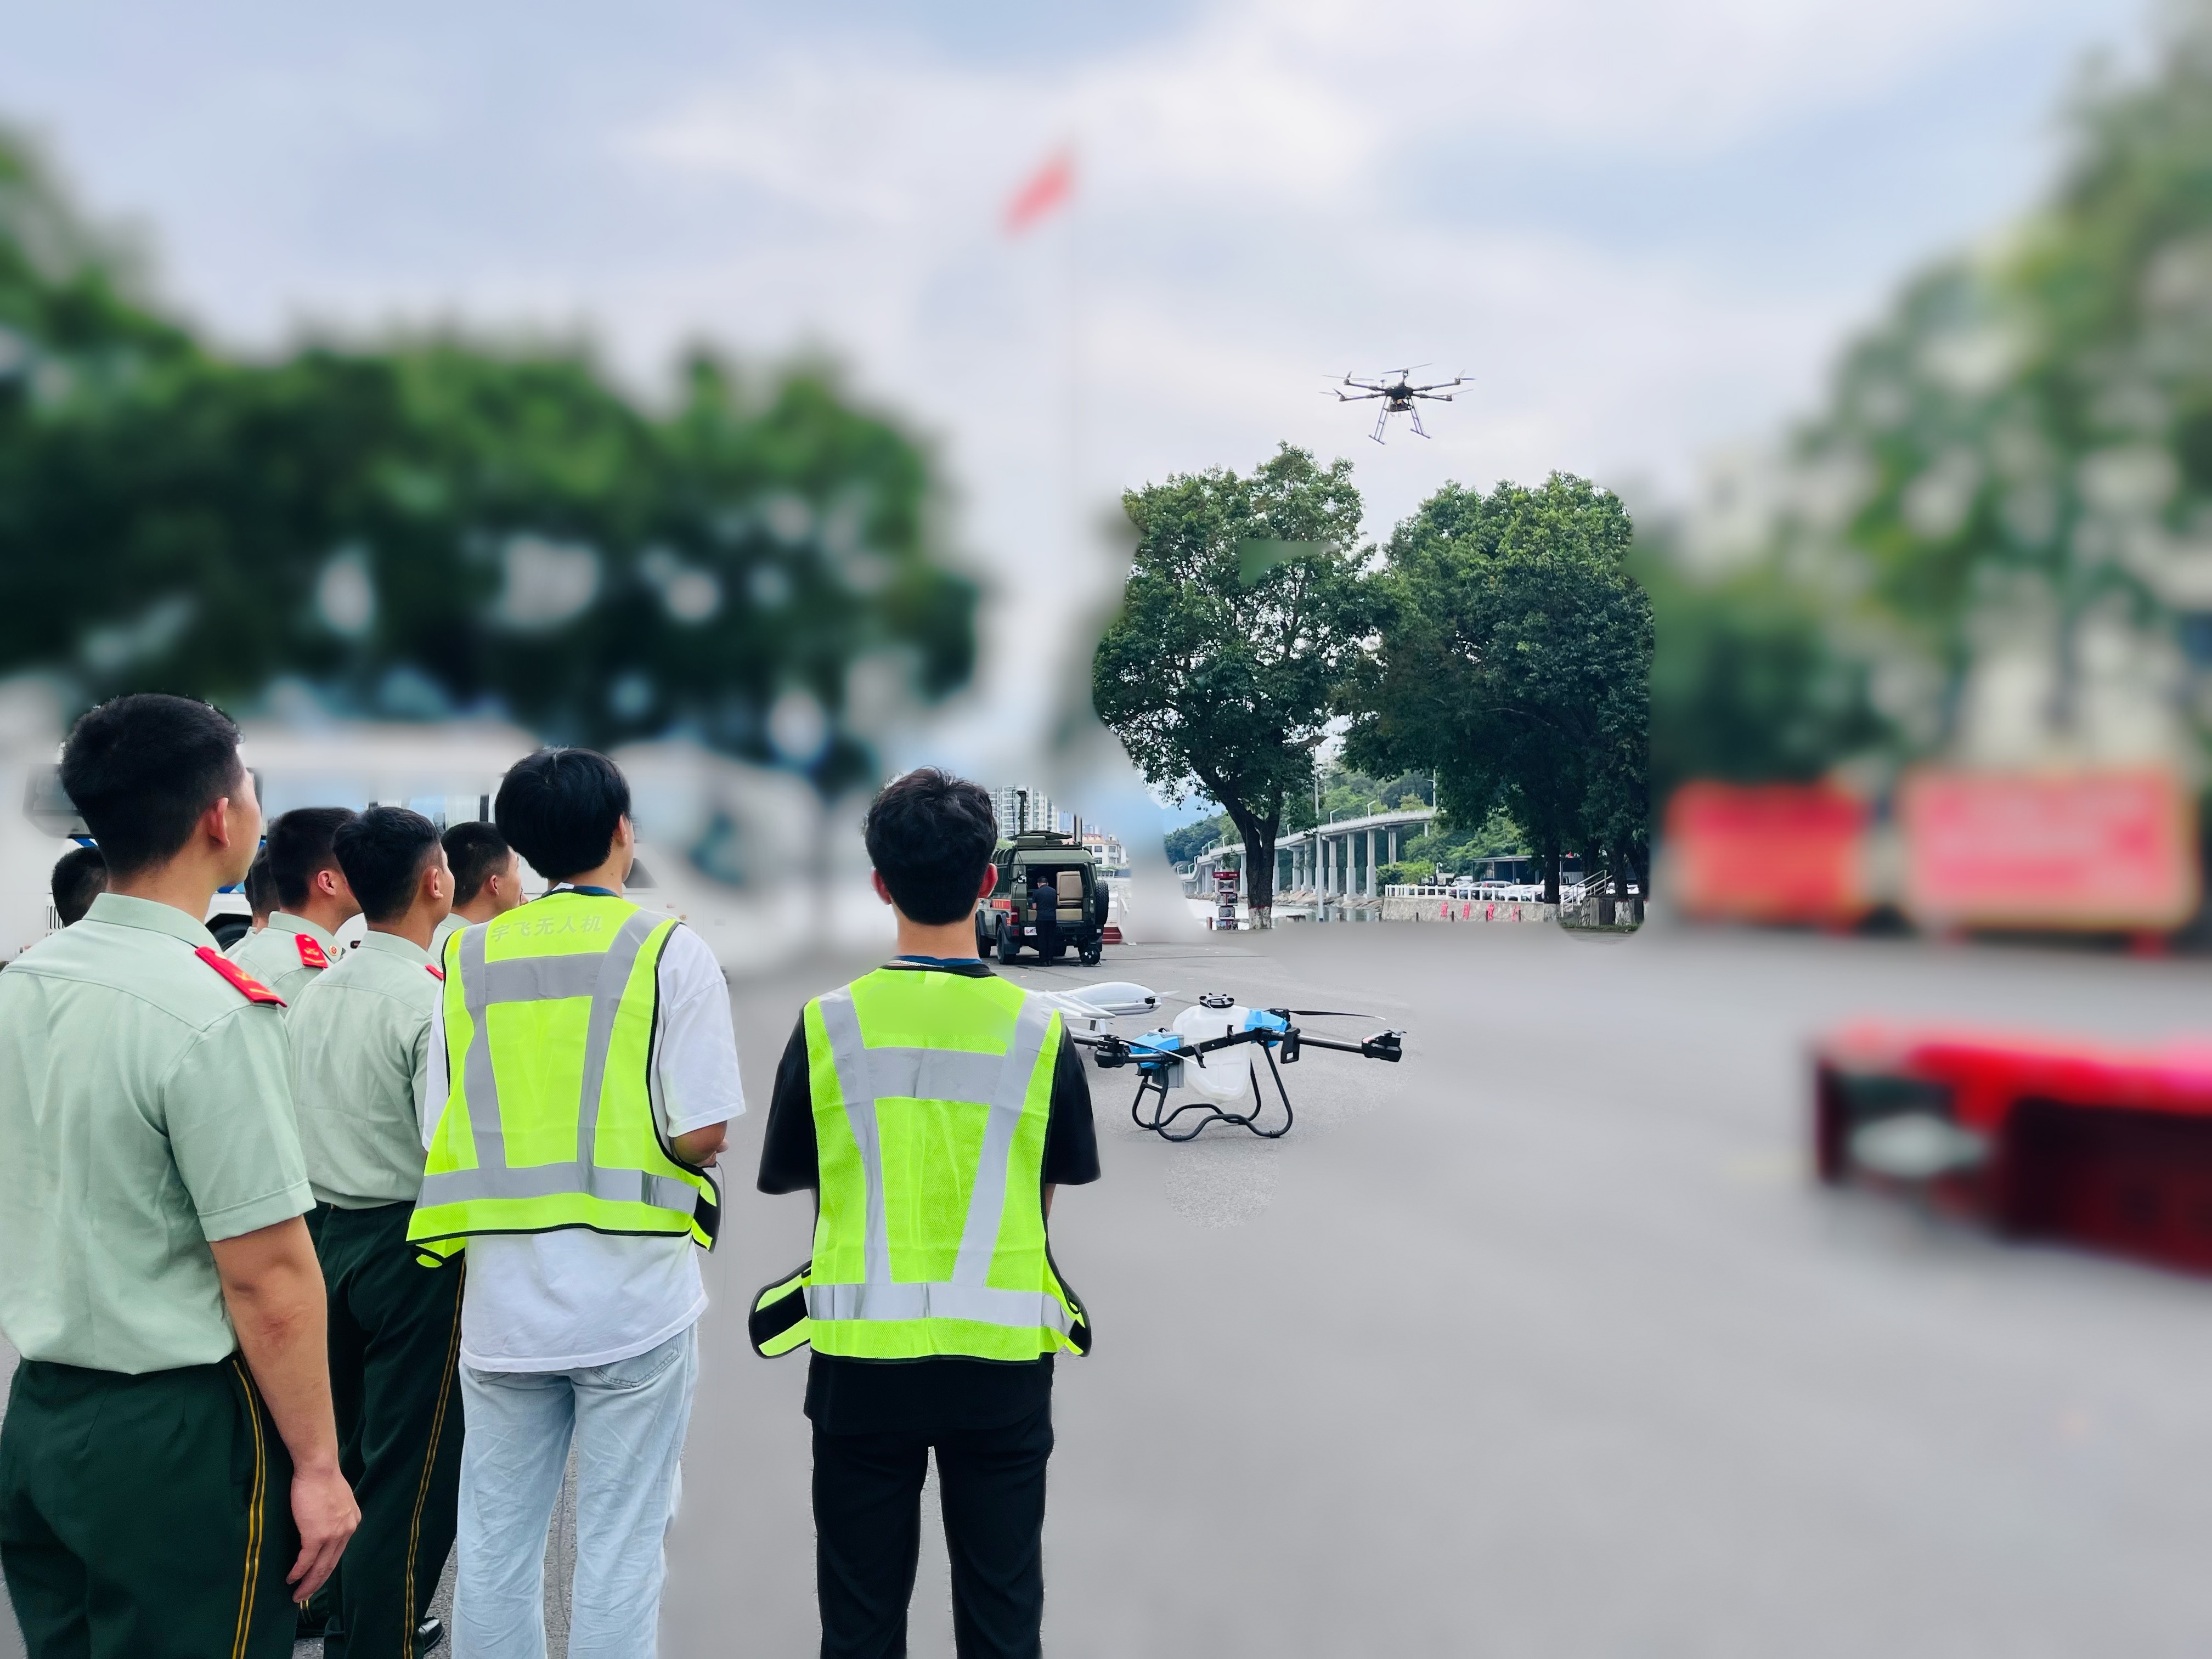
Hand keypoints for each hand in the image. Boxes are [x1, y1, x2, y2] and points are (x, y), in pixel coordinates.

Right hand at [286, 1461, 359, 1601]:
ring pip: (320, 1567)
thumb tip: (325, 1523)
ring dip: (307, 1584)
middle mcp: (346, 1531)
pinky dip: (298, 1572)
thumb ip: (335, 1514)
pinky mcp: (316, 1535)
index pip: (338, 1552)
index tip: (317, 1578)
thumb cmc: (322, 1478)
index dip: (326, 1568)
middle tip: (304, 1595)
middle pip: (331, 1565)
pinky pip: (306, 1561)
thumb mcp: (338, 1499)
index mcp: (351, 1522)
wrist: (318, 1468)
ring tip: (297, 1595)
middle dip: (317, 1583)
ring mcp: (333, 1535)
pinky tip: (290, 1579)